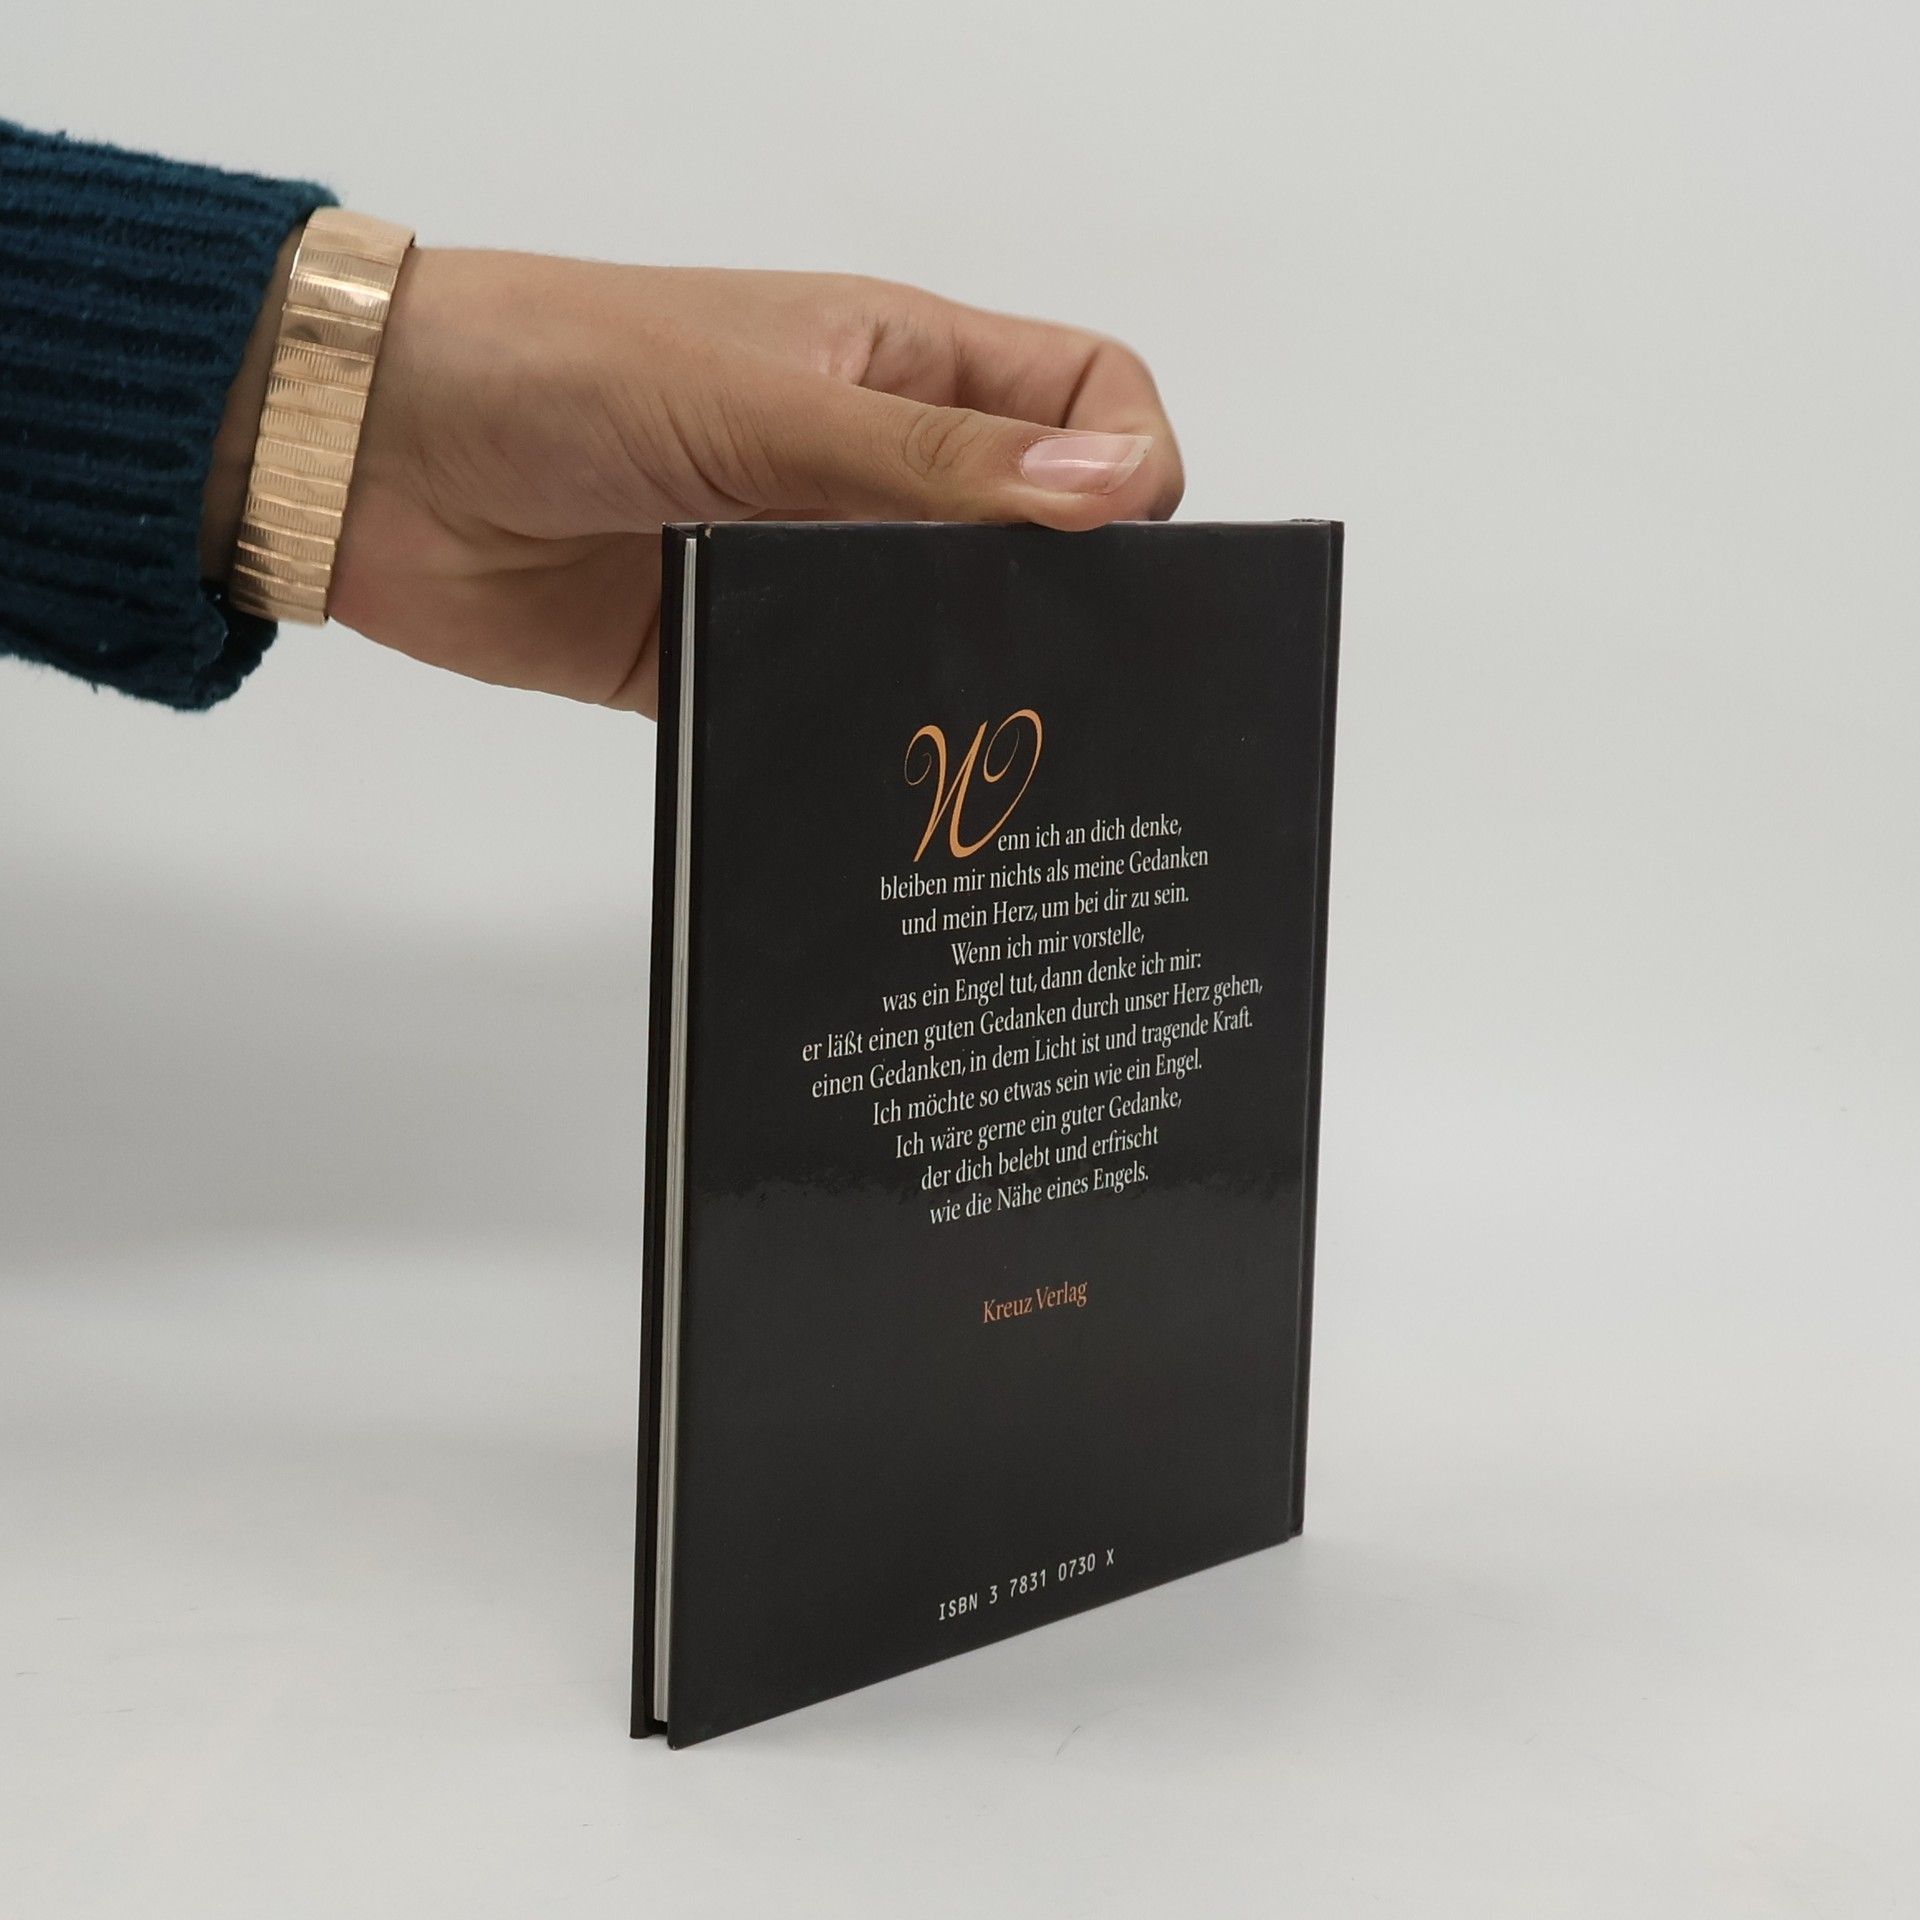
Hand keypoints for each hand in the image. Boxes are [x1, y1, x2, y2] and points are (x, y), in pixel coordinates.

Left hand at [207, 248, 1183, 716]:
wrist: (373, 459)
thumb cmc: (557, 366)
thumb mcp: (764, 401)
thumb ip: (932, 460)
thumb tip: (1114, 490)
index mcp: (898, 369)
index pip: (1080, 398)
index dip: (1130, 461)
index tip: (1129, 543)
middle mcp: (868, 472)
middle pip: (1025, 536)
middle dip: (1073, 599)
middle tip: (1096, 681)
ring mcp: (803, 572)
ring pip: (936, 635)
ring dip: (969, 683)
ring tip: (1009, 751)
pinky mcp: (738, 659)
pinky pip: (833, 710)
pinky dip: (866, 743)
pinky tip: (889, 781)